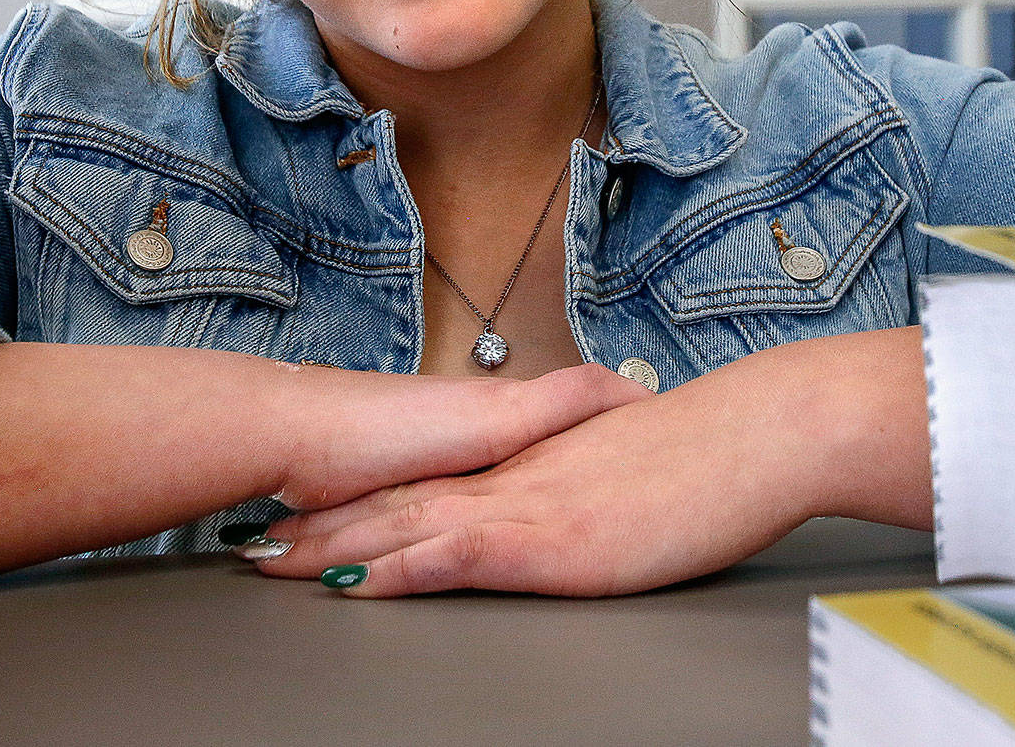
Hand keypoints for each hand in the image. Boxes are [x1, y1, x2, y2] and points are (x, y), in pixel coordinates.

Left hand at [247, 326, 932, 595]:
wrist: (756, 433)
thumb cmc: (715, 458)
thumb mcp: (635, 467)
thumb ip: (590, 479)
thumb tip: (575, 498)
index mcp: (534, 464)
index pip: (431, 482)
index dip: (364, 499)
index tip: (309, 511)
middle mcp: (516, 478)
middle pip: (400, 502)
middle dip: (324, 527)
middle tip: (257, 541)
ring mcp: (528, 503)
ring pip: (408, 524)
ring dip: (335, 546)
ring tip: (271, 562)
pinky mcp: (550, 536)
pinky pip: (456, 553)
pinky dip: (399, 567)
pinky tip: (357, 581)